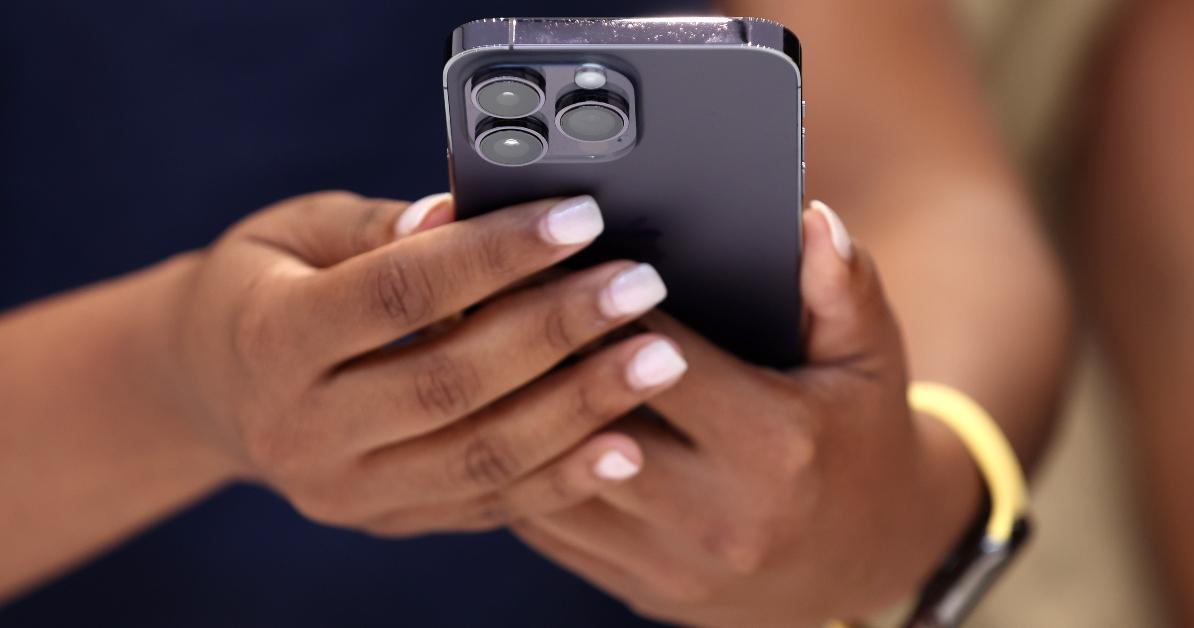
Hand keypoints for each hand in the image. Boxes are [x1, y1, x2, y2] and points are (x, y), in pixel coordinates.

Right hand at [165, 191, 688, 534]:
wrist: (214, 387)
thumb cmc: (265, 285)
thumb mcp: (292, 232)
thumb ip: (373, 227)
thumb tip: (456, 212)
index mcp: (270, 339)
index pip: (398, 294)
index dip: (494, 255)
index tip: (580, 217)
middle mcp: (301, 429)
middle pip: (449, 383)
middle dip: (557, 332)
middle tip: (640, 287)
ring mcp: (345, 491)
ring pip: (479, 456)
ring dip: (580, 408)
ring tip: (658, 358)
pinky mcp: (387, 519)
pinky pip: (486, 505)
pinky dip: (561, 477)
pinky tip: (626, 444)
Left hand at [511, 203, 978, 626]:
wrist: (865, 564)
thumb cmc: (860, 440)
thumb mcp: (870, 360)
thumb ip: (843, 287)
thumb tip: (810, 219)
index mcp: (773, 444)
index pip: (660, 359)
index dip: (601, 304)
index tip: (555, 255)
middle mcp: (718, 513)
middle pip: (591, 422)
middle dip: (538, 353)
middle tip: (486, 291)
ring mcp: (672, 562)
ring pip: (554, 481)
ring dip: (510, 413)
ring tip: (471, 347)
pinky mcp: (640, 587)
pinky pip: (552, 529)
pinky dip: (516, 469)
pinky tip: (494, 417)